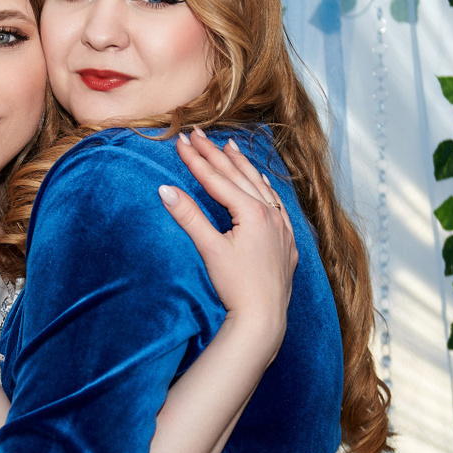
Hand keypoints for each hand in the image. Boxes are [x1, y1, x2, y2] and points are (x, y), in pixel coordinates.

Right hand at [158, 128, 297, 355]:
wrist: (264, 318)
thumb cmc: (237, 286)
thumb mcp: (210, 249)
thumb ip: (189, 217)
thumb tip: (165, 190)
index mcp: (252, 212)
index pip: (218, 179)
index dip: (197, 159)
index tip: (181, 140)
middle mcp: (271, 214)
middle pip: (239, 176)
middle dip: (216, 154)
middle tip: (197, 134)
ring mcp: (282, 227)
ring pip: (261, 186)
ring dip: (243, 165)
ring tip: (228, 146)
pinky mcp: (287, 241)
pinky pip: (277, 204)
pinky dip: (264, 188)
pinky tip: (260, 181)